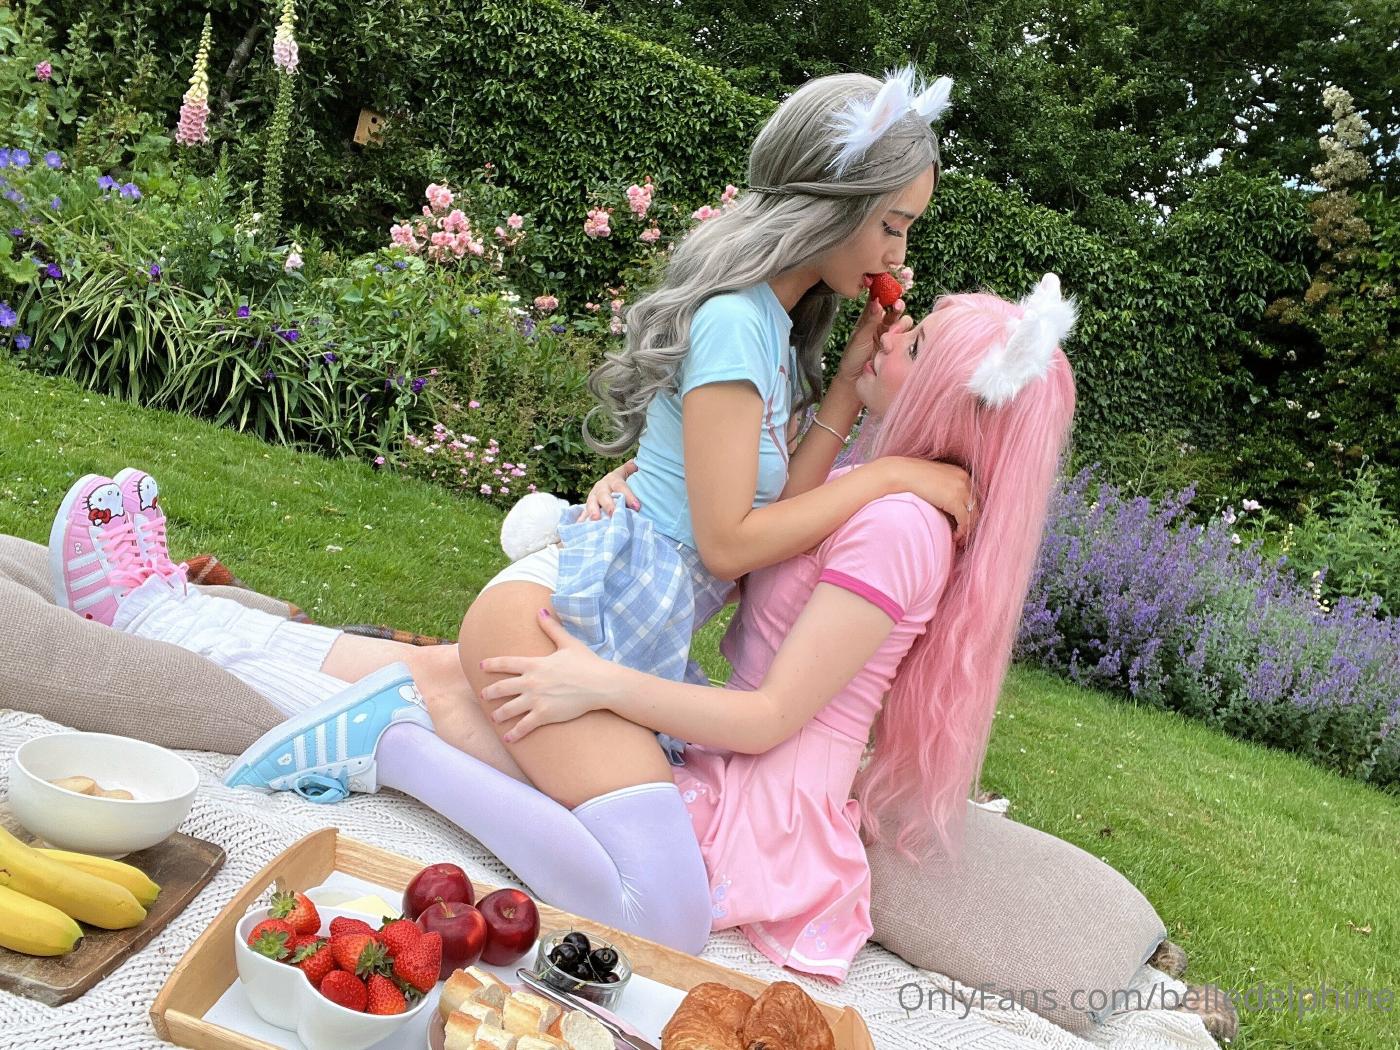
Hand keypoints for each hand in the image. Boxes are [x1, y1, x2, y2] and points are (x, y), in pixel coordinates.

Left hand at [479, 611, 616, 741]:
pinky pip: (524, 726)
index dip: (491, 664)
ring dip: (498, 714)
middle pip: (501, 687)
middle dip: (489, 693)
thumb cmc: (586, 663)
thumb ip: (551, 628)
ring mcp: (536, 699)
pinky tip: (507, 738)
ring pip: (508, 709)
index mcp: (535, 663)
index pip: (506, 663)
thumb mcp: (568, 642)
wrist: (600, 684)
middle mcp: (531, 681)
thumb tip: (541, 610)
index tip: (480, 666)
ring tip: (493, 718)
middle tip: (483, 696)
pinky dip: (514, 733)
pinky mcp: (544, 714)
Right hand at [583, 459, 639, 519]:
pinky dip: (582, 519)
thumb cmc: (619, 483)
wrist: (605, 486)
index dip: (628, 495)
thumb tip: (637, 463)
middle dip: (608, 504)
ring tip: (595, 519)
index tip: (637, 506)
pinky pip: (583, 514)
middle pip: (603, 495)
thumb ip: (631, 469)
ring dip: (593, 511)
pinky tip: (581, 525)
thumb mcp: (626, 473)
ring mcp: (592, 498)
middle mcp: (601, 488)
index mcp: (612, 480)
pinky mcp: (587, 508)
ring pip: (591, 504)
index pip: (620, 486)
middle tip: (613, 513)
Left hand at [834, 286, 909, 387]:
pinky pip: (906, 335)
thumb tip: (877, 300)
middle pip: (894, 310)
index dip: (884, 293)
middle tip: (897, 305)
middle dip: (897, 306)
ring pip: (902, 322)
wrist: (856, 380)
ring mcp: (890, 335)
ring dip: (901, 321)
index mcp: (869, 319)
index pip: (878, 301)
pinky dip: (906, 334)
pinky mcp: (897, 346)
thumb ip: (870, 320)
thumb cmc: (853, 358)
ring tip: (896, 329)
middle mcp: (881, 324)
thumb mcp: (860, 337)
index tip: (888, 288)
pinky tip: (900, 337)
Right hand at [876, 457, 976, 544]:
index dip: (970, 512)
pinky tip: (955, 537)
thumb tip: (950, 510)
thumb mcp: (936, 481)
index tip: (963, 524)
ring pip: (974, 515)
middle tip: (964, 535)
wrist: (903, 474)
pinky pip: (965, 521)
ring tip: (960, 539)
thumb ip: (946, 491)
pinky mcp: (955, 500)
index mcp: (962, 474)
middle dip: (972, 522)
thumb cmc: (913, 477)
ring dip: (968, 529)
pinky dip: (962, 531)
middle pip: (976, 506)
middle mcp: (965, 480)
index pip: (973, 497)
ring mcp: (962, 489)